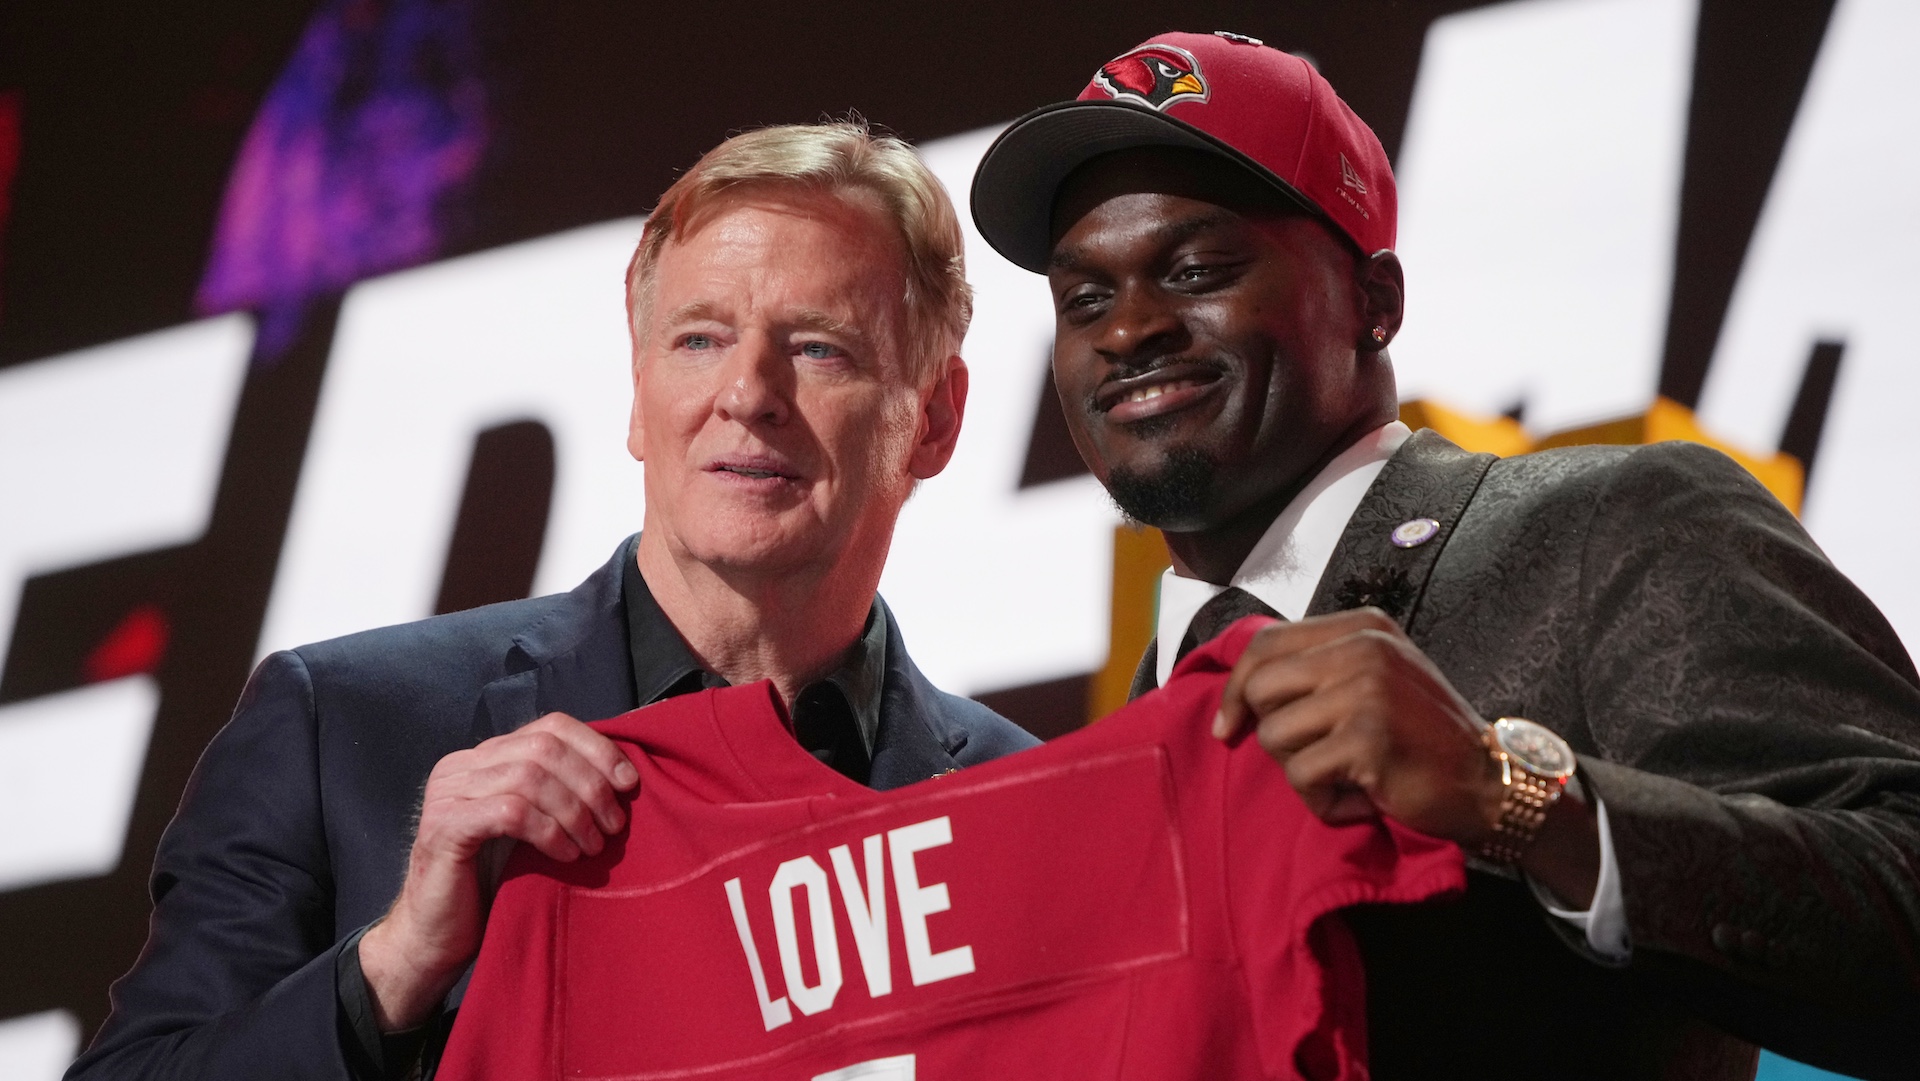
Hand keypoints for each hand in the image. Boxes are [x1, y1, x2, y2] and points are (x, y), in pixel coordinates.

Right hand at [358, 712, 638, 1030]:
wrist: (436, 938)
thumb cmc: (491, 884)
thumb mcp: (532, 827)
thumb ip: (558, 793)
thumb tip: (624, 777)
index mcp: (483, 757)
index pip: (550, 726)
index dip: (597, 749)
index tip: (630, 783)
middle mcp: (461, 765)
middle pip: (544, 747)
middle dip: (591, 784)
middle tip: (615, 825)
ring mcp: (447, 793)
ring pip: (530, 777)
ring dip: (575, 811)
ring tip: (594, 845)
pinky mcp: (445, 826)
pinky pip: (512, 812)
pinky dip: (549, 831)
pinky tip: (566, 856)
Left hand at [1213, 608, 1597, 903]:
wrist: (1491, 784)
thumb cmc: (1422, 739)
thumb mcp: (1374, 680)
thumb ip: (1318, 669)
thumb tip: (1239, 687)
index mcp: (1362, 627)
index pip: (1265, 643)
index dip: (1235, 689)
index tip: (1228, 726)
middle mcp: (1363, 648)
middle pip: (1259, 688)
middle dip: (1271, 734)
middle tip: (1315, 759)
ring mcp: (1366, 690)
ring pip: (1274, 735)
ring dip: (1303, 773)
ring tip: (1349, 777)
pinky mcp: (1367, 737)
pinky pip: (1301, 776)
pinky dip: (1323, 802)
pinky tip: (1364, 799)